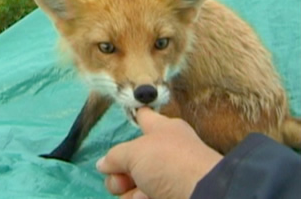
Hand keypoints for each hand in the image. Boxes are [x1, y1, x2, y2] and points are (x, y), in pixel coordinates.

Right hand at [96, 107, 222, 198]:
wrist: (202, 195)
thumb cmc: (169, 162)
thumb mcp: (135, 152)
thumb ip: (114, 156)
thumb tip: (102, 165)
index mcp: (162, 130)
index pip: (144, 117)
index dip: (133, 116)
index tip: (128, 115)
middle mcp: (164, 152)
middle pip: (130, 158)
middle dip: (118, 170)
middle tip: (119, 177)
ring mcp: (165, 177)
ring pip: (132, 181)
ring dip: (126, 189)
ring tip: (136, 193)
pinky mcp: (165, 197)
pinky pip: (140, 196)